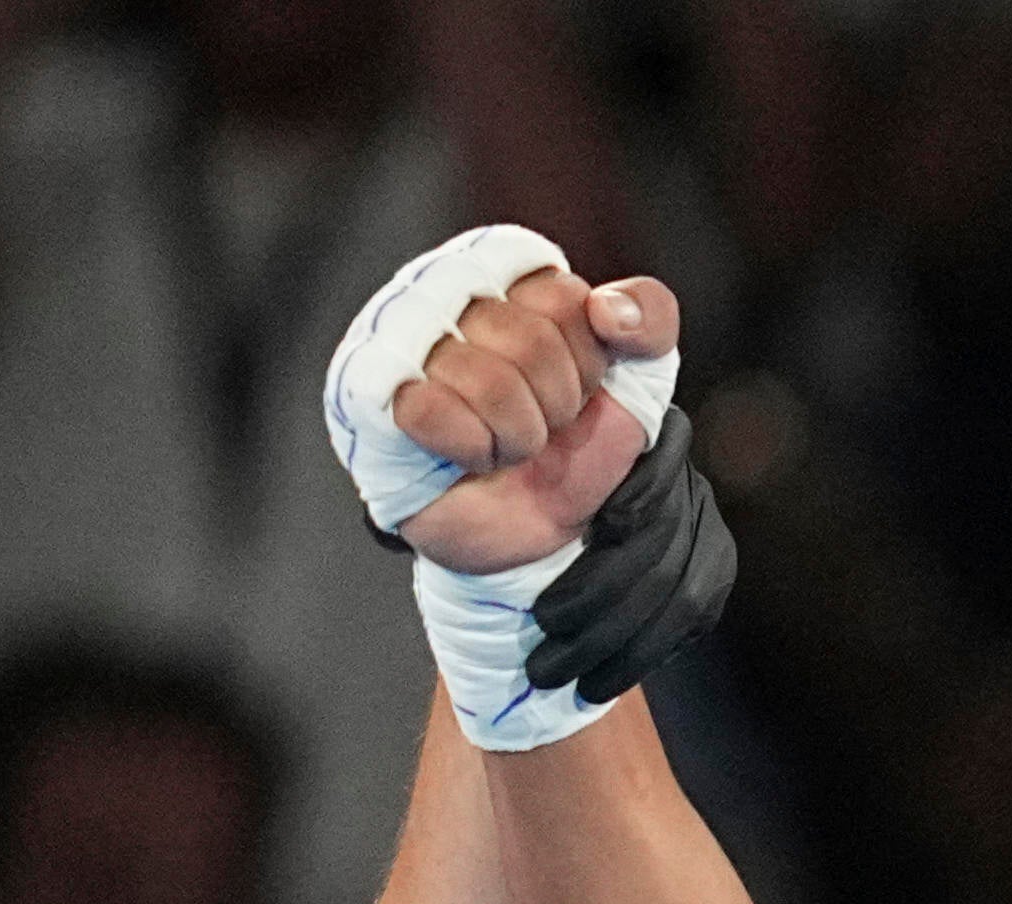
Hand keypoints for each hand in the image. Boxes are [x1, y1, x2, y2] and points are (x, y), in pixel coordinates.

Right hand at [394, 269, 679, 574]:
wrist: (546, 526)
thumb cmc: (574, 440)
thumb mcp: (636, 376)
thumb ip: (648, 319)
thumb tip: (607, 310)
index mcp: (499, 268)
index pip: (563, 295)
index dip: (585, 357)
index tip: (578, 380)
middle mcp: (438, 287)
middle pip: (529, 338)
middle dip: (555, 402)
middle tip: (540, 421)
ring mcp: (395, 336)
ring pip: (486, 379)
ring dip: (517, 434)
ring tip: (505, 443)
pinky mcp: (364, 391)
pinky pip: (431, 410)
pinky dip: (470, 448)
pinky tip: (467, 455)